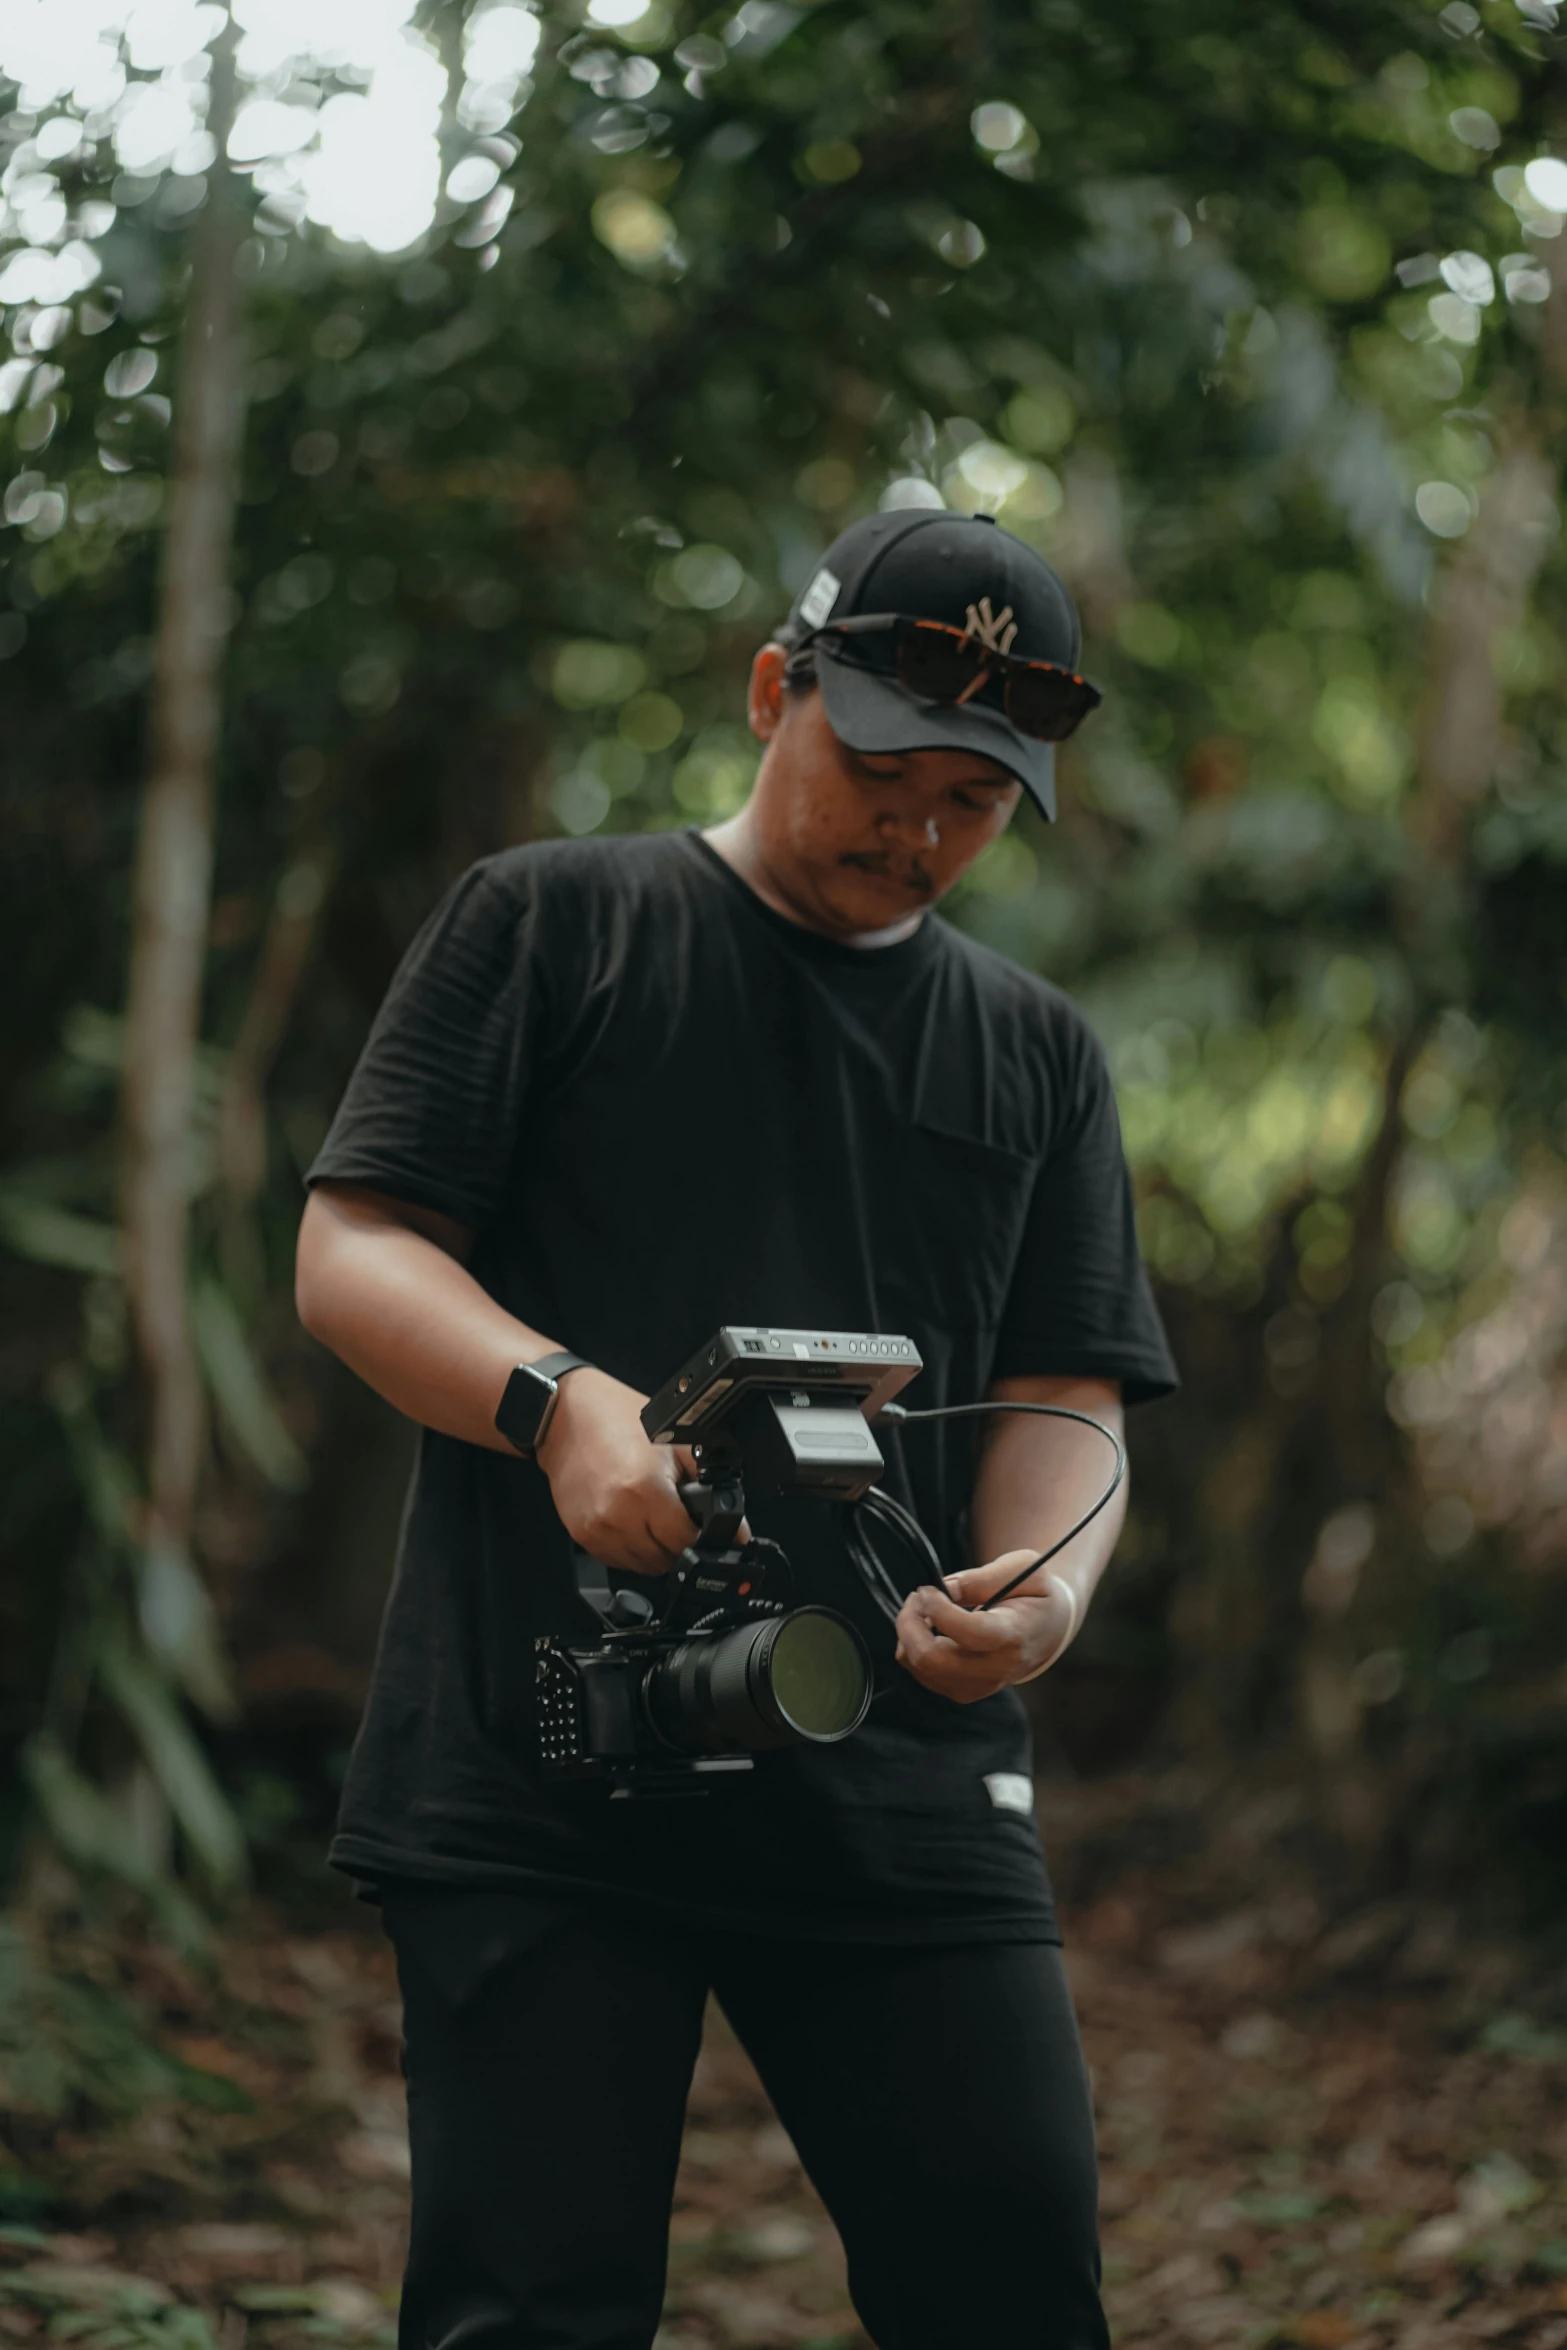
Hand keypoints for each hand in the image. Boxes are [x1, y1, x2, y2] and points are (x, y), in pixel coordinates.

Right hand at [534, 1367, 698, 1576]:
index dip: (700, 1537)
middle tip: (676, 1517)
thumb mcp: (673, 1441)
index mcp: (645, 1489)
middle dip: (678, 1544)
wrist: (564, 1418)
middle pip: (664, 1559)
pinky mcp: (582, 1535)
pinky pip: (616, 1561)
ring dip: (654, 1550)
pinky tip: (631, 1521)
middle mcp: (618, 1514)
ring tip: (652, 1516)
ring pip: (641, 1566)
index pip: (685, 1541)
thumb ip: (708, 1483)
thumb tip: (736, 1528)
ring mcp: (597, 1528)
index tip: (702, 1528)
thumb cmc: (616, 1420)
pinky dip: (630, 1549)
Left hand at [893, 1551, 1076, 1702]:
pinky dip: (912, 1648)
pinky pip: (922, 1674)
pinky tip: (927, 1627)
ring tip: (921, 1607)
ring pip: (922, 1669)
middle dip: (910, 1624)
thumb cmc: (1035, 1594)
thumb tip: (945, 1589)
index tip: (927, 1589)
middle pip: (934, 1660)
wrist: (1049, 1630)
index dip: (939, 1610)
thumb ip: (983, 1578)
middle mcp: (997, 1669)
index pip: (970, 1633)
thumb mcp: (1023, 1569)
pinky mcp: (962, 1691)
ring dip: (908, 1634)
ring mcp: (978, 1686)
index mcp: (1015, 1636)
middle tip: (917, 1596)